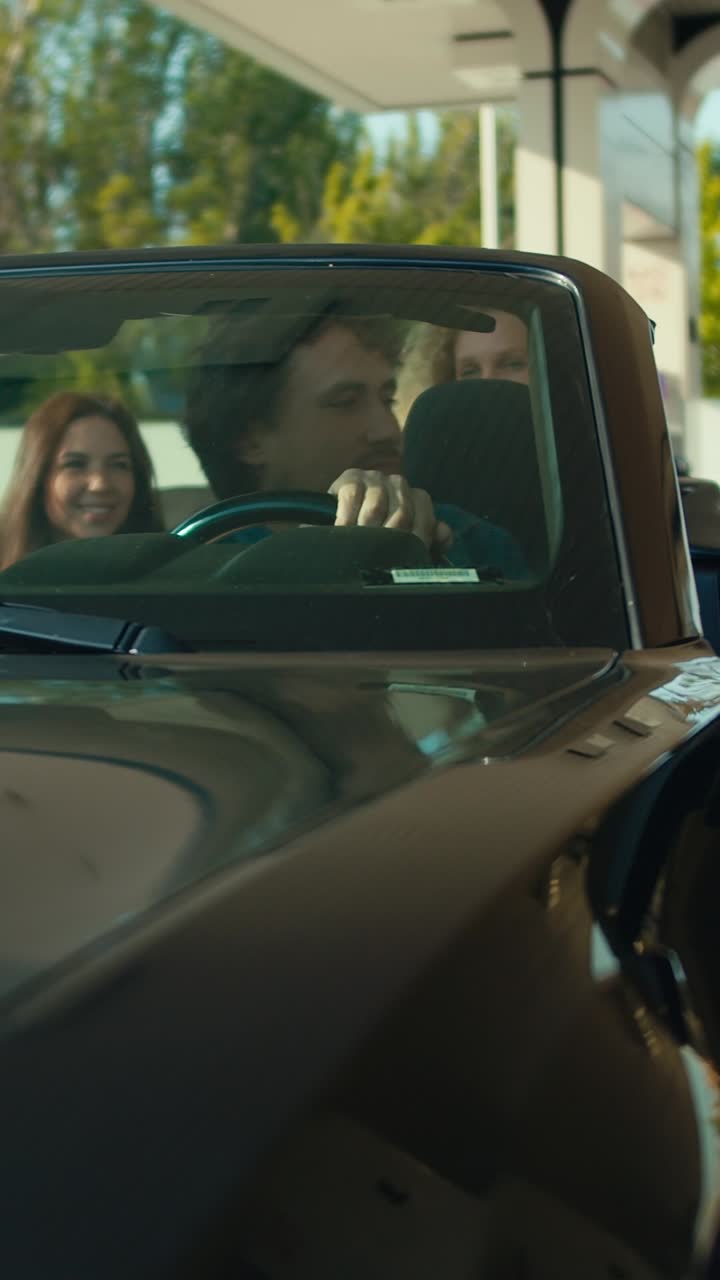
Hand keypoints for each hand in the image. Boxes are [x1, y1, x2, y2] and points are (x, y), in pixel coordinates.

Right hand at [328, 469, 452, 554]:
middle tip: (378, 558)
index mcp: (416, 498)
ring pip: (377, 506)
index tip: (403, 561)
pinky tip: (342, 531)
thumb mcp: (401, 541)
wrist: (331, 521)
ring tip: (359, 547)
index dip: (416, 541)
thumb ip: (427, 538)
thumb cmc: (373, 536)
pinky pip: (352, 496)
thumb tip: (444, 533)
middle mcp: (398, 483)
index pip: (425, 518)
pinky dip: (347, 517)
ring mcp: (375, 478)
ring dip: (367, 531)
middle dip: (389, 540)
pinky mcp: (351, 477)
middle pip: (402, 513)